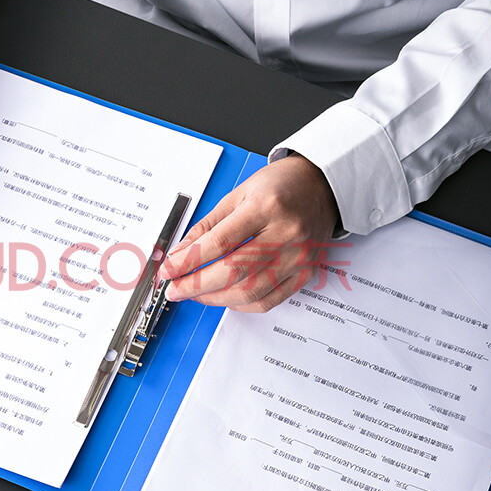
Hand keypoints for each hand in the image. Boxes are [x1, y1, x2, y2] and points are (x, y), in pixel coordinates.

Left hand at [160, 154, 338, 311]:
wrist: (322, 186)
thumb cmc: (280, 186)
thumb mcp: (237, 194)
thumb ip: (207, 226)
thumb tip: (180, 254)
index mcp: (266, 207)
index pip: (220, 242)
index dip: (189, 261)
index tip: (169, 271)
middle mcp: (286, 233)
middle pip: (233, 271)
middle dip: (196, 285)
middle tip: (175, 289)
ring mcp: (298, 256)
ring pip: (249, 291)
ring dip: (214, 298)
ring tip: (195, 292)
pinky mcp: (305, 274)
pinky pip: (267, 301)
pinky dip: (240, 304)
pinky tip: (224, 296)